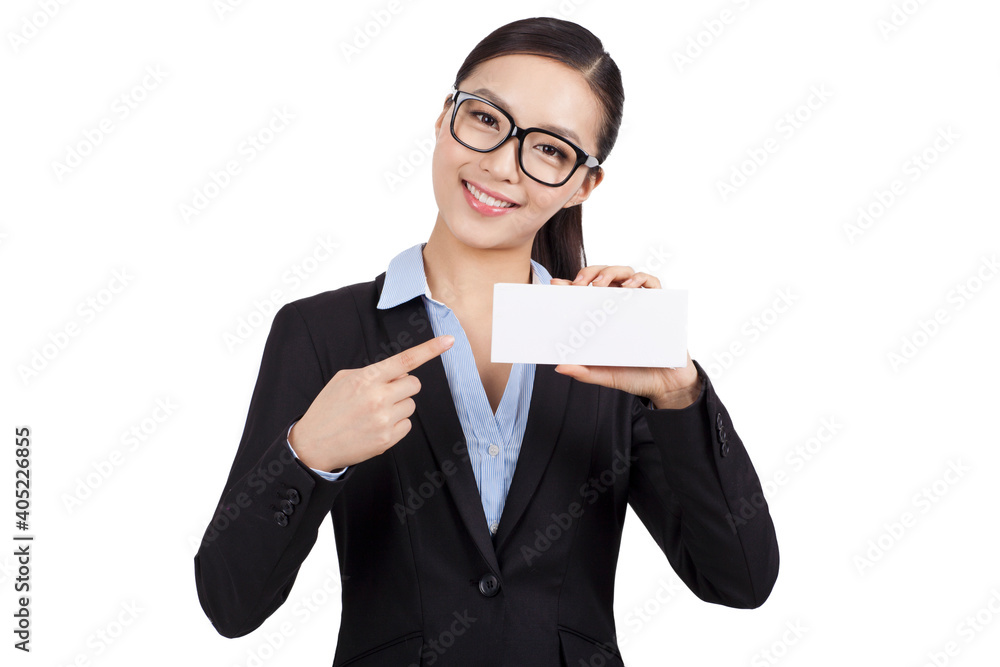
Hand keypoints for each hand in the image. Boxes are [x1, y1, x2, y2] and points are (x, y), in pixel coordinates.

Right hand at [289, 334, 455, 470]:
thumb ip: (372, 373)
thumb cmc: (328, 409)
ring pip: (411, 405)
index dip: (430, 349)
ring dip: (399, 406)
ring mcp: (384, 420)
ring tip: (375, 412)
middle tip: (385, 393)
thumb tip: (399, 373)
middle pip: (414, 384)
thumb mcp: (344, 380)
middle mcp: (378, 398)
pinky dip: (396, 424)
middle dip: (403, 386)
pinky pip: (407, 424)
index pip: (405, 360)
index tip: (450, 340)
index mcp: (367, 378)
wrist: (313, 444)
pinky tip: (376, 426)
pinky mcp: (387, 439)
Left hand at [550, 265, 699, 407]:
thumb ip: (584, 372)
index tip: (557, 283)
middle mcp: (621, 306)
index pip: (586, 294)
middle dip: (590, 273)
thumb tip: (559, 367)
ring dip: (611, 272)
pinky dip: (640, 279)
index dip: (572, 284)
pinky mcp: (661, 305)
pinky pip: (652, 283)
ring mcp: (640, 303)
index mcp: (605, 318)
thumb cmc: (635, 376)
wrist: (666, 386)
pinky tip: (629, 287)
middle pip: (604, 276)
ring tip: (600, 284)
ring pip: (626, 273)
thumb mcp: (606, 375)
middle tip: (579, 284)